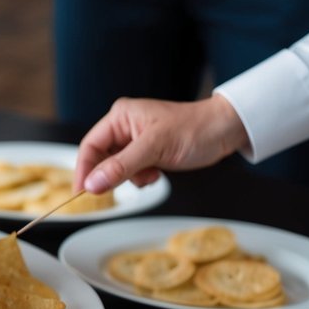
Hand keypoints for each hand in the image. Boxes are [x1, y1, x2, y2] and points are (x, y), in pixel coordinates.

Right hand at [73, 95, 247, 193]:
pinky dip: (140, 177)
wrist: (226, 130)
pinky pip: (131, 170)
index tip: (81, 191)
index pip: (90, 145)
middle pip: (101, 157)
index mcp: (120, 117)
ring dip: (130, 177)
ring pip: (116, 167)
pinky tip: (156, 173)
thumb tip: (93, 184)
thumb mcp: (155, 149)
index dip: (84, 170)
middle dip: (112, 174)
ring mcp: (135, 139)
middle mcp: (124, 126)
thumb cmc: (196, 129)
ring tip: (151, 174)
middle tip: (118, 188)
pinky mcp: (146, 151)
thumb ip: (121, 167)